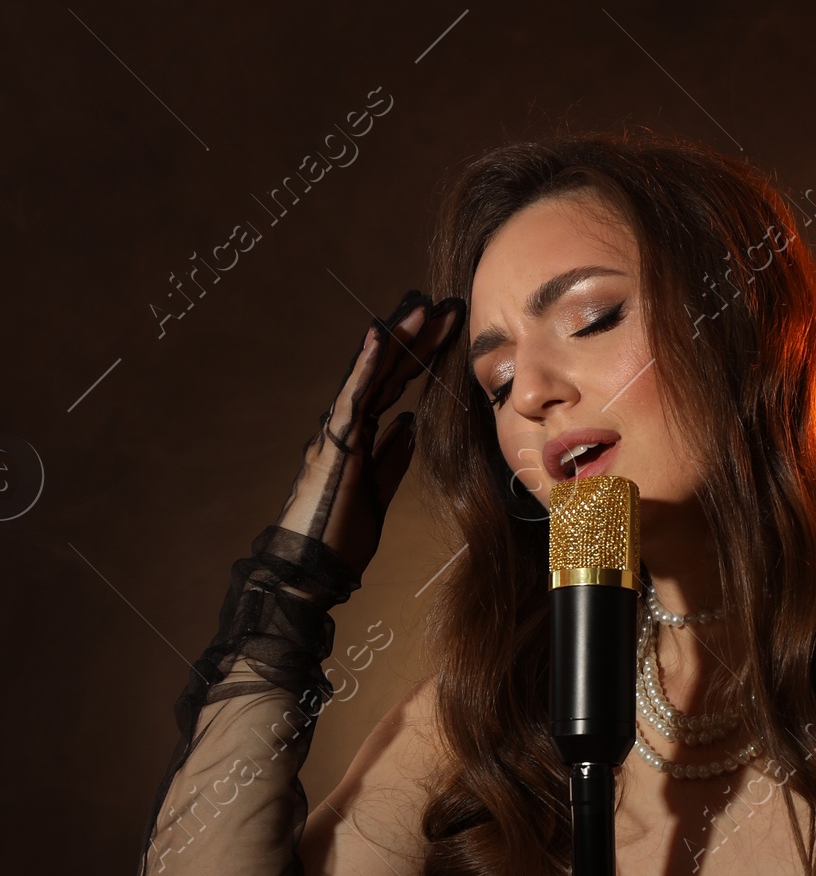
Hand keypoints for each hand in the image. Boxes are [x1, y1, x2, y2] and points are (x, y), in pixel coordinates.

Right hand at [275, 290, 464, 576]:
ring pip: (369, 375)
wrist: (309, 570)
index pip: (390, 385)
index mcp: (356, 436)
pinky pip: (353, 397)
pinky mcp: (334, 444)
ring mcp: (336, 431)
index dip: (417, 355)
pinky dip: (367, 365)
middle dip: (413, 337)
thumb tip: (410, 424)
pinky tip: (382, 335)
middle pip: (383, 371)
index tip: (445, 328)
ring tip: (421, 307)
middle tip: (443, 305)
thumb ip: (391, 457)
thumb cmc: (338, 537)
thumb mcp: (378, 492)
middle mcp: (343, 425)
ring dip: (395, 339)